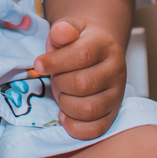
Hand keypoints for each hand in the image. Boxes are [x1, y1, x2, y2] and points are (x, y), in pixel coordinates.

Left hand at [34, 18, 125, 140]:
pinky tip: (64, 114)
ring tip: (61, 93)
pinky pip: (96, 130)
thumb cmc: (78, 41)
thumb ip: (62, 29)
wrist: (99, 51)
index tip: (39, 64)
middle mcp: (116, 70)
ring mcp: (117, 94)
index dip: (56, 62)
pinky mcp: (113, 114)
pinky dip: (75, 127)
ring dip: (65, 104)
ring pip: (89, 109)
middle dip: (59, 82)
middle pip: (82, 84)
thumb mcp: (70, 28)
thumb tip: (61, 32)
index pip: (82, 55)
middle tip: (55, 77)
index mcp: (105, 45)